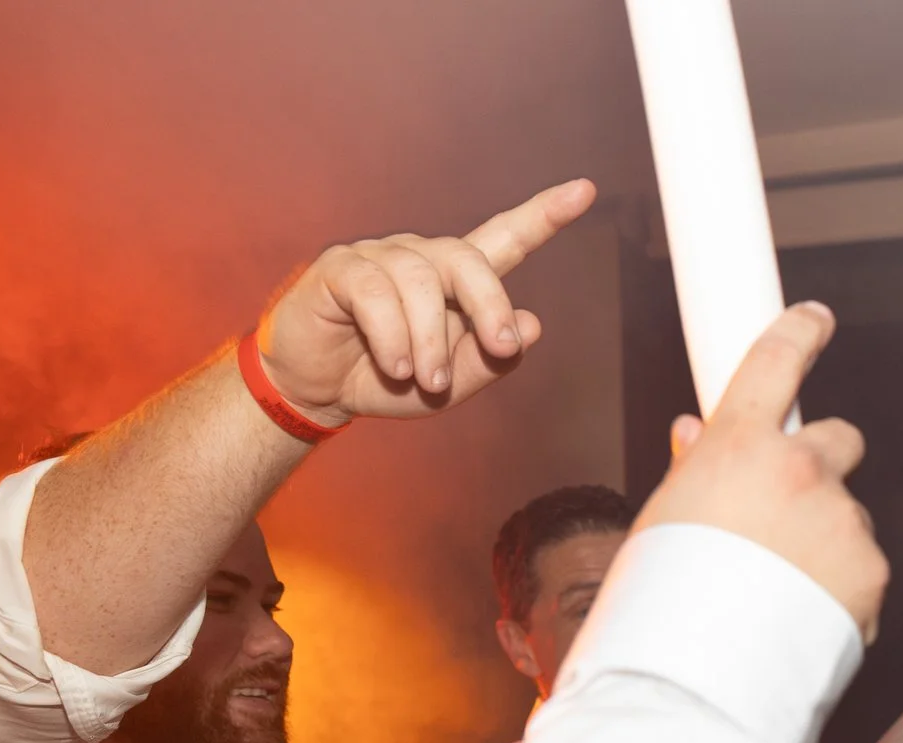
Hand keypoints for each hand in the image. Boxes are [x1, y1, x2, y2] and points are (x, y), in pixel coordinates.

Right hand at [255, 179, 596, 424]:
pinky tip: (396, 368)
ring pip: (422, 284)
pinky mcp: (341, 268)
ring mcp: (380, 256)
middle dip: (491, 304)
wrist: (317, 390)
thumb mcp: (449, 386)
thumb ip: (489, 361)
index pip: (506, 239)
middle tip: (500, 346)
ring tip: (424, 381)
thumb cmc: (386, 380)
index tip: (585, 191)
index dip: (544, 215)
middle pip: (469, 259)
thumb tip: (533, 325)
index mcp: (456, 281)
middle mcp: (422, 258)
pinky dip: (392, 337)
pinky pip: (377, 294)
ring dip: (431, 340)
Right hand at [636, 303, 889, 639]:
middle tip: (792, 506)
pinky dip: (840, 590)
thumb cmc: (664, 599)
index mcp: (740, 445)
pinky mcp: (872, 573)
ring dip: (827, 539)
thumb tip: (695, 429)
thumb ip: (695, 468)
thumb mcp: (664, 518)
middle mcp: (802, 470)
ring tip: (780, 591)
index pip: (776, 359)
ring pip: (848, 515)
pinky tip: (801, 619)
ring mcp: (843, 521)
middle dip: (823, 462)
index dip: (800, 331)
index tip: (815, 319)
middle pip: (840, 437)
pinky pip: (861, 571)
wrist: (700, 675)